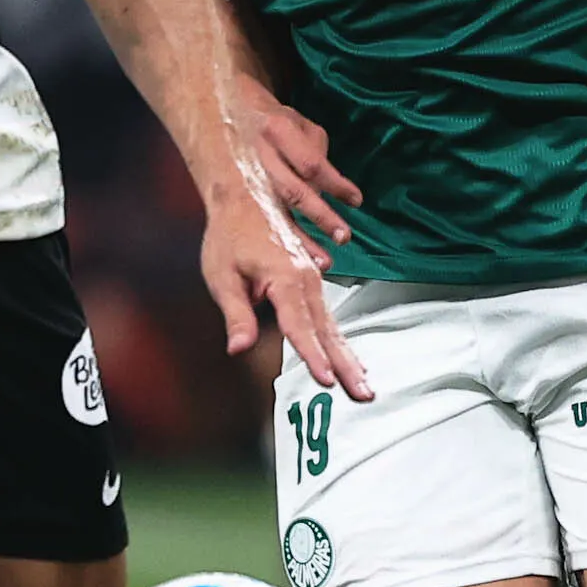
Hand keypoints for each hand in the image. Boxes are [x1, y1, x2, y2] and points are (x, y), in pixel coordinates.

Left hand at [199, 179, 371, 400]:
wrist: (244, 192)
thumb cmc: (228, 235)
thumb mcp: (223, 275)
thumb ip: (236, 314)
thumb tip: (239, 349)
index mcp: (284, 278)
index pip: (299, 327)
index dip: (312, 357)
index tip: (327, 381)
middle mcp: (306, 278)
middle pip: (326, 330)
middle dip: (345, 365)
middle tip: (364, 394)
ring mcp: (312, 276)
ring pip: (332, 323)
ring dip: (348, 355)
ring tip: (363, 384)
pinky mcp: (312, 276)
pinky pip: (328, 313)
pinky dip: (339, 338)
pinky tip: (349, 357)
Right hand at [242, 88, 360, 247]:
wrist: (216, 115)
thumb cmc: (266, 121)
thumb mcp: (297, 121)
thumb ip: (316, 150)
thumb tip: (327, 188)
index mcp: (277, 130)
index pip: (311, 163)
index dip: (335, 184)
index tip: (356, 201)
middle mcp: (258, 155)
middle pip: (292, 191)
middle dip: (320, 217)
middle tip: (343, 237)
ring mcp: (242, 177)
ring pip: (273, 213)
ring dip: (298, 239)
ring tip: (321, 260)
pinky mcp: (228, 195)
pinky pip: (256, 222)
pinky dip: (275, 240)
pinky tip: (289, 255)